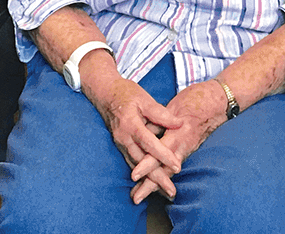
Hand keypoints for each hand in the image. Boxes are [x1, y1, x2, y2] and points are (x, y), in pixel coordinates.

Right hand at [85, 68, 183, 186]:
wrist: (104, 93)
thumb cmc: (126, 93)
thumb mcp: (145, 98)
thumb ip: (161, 114)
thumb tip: (179, 123)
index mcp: (131, 124)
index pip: (149, 144)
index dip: (164, 156)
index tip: (177, 166)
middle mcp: (123, 137)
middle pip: (141, 162)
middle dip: (157, 178)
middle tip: (171, 191)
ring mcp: (120, 143)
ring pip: (136, 165)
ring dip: (149, 180)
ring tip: (164, 191)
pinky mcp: (120, 145)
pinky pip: (131, 162)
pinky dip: (141, 173)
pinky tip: (151, 181)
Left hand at [127, 79, 223, 201]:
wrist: (220, 101)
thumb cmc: (197, 99)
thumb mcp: (176, 105)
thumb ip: (160, 119)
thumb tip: (142, 130)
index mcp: (178, 133)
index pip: (159, 152)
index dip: (146, 164)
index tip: (134, 175)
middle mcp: (183, 146)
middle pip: (164, 169)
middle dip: (150, 185)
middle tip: (135, 198)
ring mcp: (187, 149)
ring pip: (169, 171)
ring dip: (155, 184)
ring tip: (140, 195)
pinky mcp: (189, 149)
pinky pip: (174, 166)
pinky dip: (164, 176)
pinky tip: (156, 185)